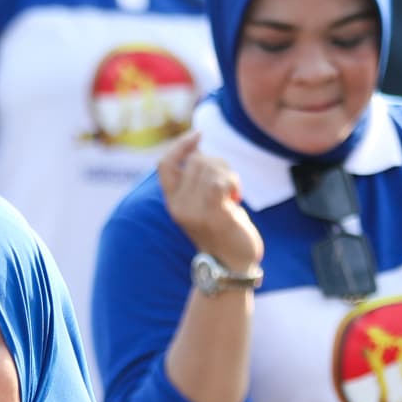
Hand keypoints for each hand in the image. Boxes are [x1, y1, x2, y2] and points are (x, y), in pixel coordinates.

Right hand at [156, 128, 262, 271]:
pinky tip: (236, 195)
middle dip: (218, 164)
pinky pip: (219, 182)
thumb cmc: (222, 232)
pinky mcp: (214, 216)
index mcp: (173, 202)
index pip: (165, 164)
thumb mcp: (202, 204)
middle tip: (229, 183)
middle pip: (196, 161)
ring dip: (228, 174)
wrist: (232, 266)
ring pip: (209, 168)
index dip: (180, 146)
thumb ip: (197, 180)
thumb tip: (198, 147)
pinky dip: (231, 182)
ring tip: (233, 193)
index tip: (198, 135)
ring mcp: (195, 212)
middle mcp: (179, 207)